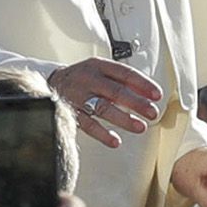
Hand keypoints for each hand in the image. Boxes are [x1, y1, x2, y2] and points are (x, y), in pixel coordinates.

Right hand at [49, 58, 164, 148]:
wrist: (49, 83)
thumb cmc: (82, 78)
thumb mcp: (100, 71)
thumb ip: (121, 81)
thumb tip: (147, 93)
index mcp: (99, 66)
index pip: (125, 73)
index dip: (143, 84)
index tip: (157, 95)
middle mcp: (89, 79)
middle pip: (116, 91)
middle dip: (137, 103)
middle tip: (152, 113)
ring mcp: (78, 96)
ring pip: (103, 108)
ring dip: (124, 119)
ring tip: (141, 127)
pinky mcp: (70, 112)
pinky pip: (88, 124)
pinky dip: (102, 134)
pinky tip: (115, 141)